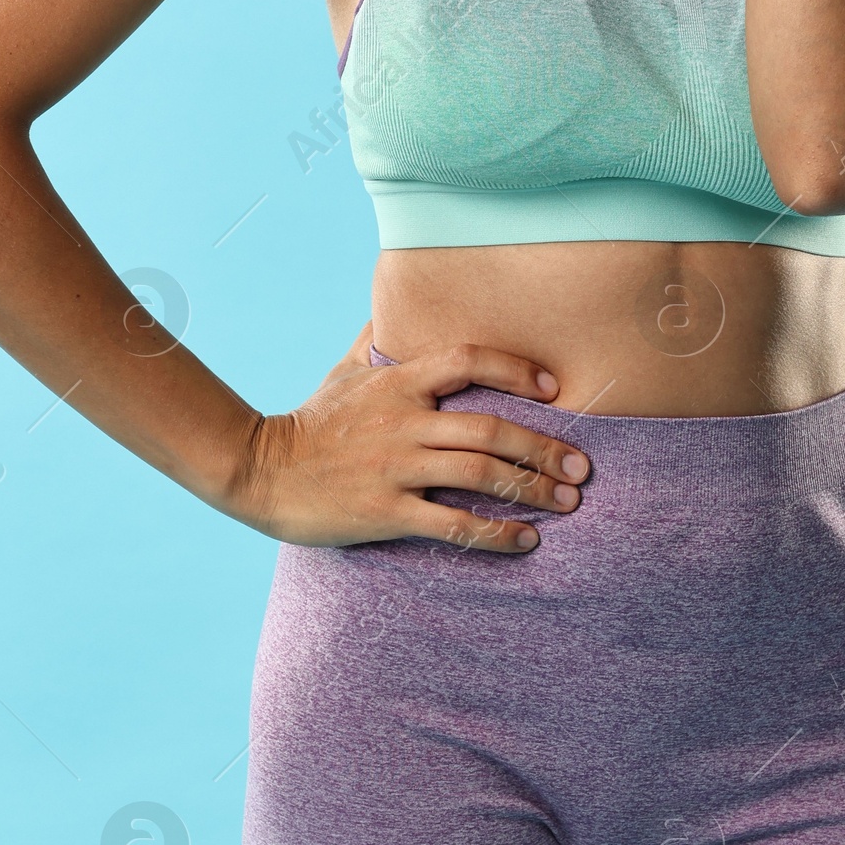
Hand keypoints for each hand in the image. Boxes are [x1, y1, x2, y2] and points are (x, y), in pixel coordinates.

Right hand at [228, 321, 589, 552]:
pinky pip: (453, 525)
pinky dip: (496, 533)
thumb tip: (403, 304)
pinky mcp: (386, 512)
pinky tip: (526, 540)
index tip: (554, 389)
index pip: (468, 360)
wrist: (262, 471)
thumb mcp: (346, 369)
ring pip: (479, 476)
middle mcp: (403, 422)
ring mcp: (395, 468)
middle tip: (582, 466)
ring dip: (532, 489)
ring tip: (567, 502)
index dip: (517, 370)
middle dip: (544, 448)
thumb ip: (382, 338)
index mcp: (398, 382)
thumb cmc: (312, 420)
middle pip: (490, 429)